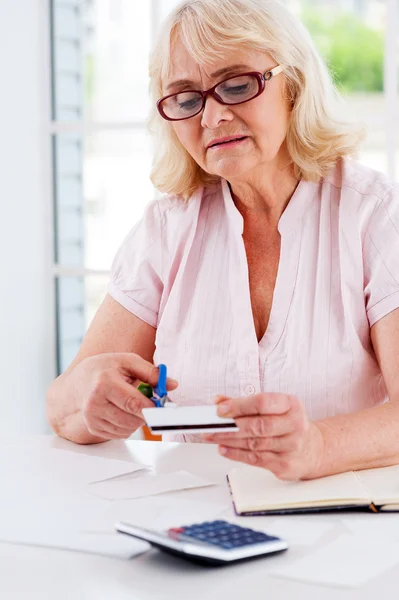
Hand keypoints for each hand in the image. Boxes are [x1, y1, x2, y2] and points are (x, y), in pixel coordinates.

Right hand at [72, 353, 177, 439]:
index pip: (134, 403)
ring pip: (128, 429)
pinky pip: (120, 434)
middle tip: (149, 403)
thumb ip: (151, 373)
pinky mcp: (93, 428)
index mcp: (104, 383)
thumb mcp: (128, 361)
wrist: (79, 381)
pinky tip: (122, 411)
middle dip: (146, 414)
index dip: (152, 408)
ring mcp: (92, 418)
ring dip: (137, 420)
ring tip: (131, 403)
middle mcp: (95, 403)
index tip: (164, 407)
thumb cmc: (106, 369)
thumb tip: (172, 385)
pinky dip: (127, 425)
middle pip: (132, 420)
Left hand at [204, 393, 324, 479]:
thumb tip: (218, 401)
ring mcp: (292, 446)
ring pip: (254, 444)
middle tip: (210, 426)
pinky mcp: (285, 464)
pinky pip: (256, 459)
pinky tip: (224, 449)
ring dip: (229, 440)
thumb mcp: (273, 407)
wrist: (312, 449)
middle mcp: (295, 424)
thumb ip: (245, 403)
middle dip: (230, 426)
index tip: (220, 409)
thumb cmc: (288, 424)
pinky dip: (236, 454)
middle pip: (258, 426)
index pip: (262, 403)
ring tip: (212, 436)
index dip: (239, 406)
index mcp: (291, 404)